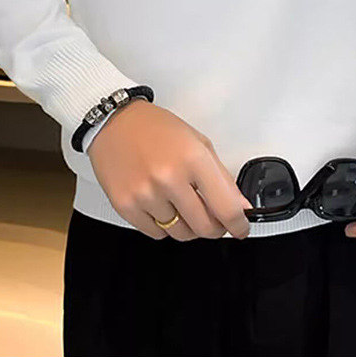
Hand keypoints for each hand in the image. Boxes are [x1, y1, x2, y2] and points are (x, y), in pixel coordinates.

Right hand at [88, 98, 252, 241]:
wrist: (115, 122)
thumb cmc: (156, 128)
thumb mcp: (198, 143)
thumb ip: (222, 178)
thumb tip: (240, 207)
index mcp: (193, 159)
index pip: (226, 208)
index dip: (238, 225)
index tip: (240, 229)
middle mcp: (169, 178)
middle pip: (204, 228)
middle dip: (214, 228)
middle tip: (212, 218)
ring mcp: (146, 194)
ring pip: (180, 234)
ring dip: (187, 225)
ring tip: (181, 203)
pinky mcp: (126, 206)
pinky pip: (156, 234)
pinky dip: (163, 225)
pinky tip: (161, 204)